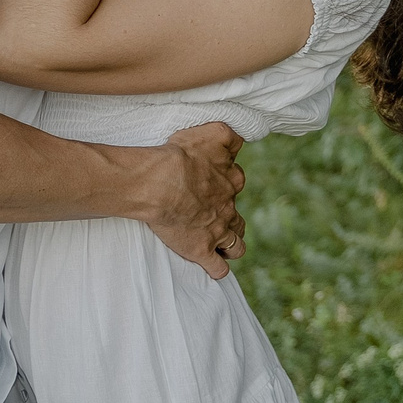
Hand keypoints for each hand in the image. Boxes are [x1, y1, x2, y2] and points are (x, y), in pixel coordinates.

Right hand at [135, 121, 246, 279]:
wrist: (161, 183)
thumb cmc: (181, 156)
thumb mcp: (212, 133)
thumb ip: (229, 134)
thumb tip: (241, 137)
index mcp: (230, 179)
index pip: (236, 181)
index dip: (226, 183)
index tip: (213, 182)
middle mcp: (228, 207)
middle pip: (238, 217)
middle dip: (231, 219)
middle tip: (214, 217)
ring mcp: (217, 231)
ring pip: (236, 245)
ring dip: (231, 245)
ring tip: (222, 245)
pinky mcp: (202, 250)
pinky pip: (218, 268)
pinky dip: (218, 268)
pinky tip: (213, 266)